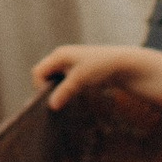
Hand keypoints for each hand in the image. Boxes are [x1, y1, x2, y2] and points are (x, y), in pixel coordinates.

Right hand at [31, 40, 161, 115]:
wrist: (123, 64)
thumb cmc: (101, 67)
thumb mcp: (80, 79)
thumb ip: (64, 92)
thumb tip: (51, 106)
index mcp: (59, 55)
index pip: (38, 72)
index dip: (40, 86)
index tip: (51, 99)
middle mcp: (62, 57)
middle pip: (43, 74)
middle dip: (46, 88)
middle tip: (57, 101)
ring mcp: (70, 64)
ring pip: (53, 79)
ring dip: (56, 90)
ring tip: (64, 100)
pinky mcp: (78, 71)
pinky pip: (63, 81)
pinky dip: (64, 89)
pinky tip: (72, 96)